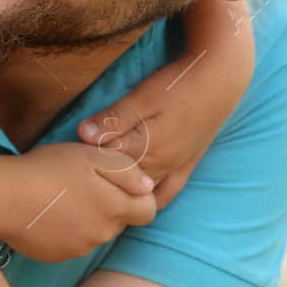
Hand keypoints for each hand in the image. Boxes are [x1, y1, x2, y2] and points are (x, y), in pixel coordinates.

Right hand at [0, 143, 155, 263]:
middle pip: (119, 222)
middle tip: (83, 184)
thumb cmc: (48, 169)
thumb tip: (148, 186)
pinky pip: (72, 243)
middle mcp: (102, 234)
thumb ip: (127, 170)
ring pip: (95, 232)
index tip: (120, 182)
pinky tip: (48, 212)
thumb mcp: (91, 156)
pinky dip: (66, 230)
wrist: (5, 197)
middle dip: (110, 205)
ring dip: (88, 218)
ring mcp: (79, 249)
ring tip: (62, 197)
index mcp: (114, 208)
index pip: (148, 211)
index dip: (140, 196)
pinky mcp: (57, 256)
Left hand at [75, 0, 252, 208]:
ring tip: (98, 196)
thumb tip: (82, 135)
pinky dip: (150, 202)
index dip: (83, 162)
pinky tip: (137, 206)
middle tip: (75, 178)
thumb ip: (114, 118)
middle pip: (120, 184)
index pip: (104, 166)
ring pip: (141, 193)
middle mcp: (159, 166)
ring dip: (121, 196)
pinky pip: (166, 194)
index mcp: (145, 149)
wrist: (222, 80)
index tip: (64, 157)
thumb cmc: (178, 84)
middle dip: (98, 183)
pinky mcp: (186, 165)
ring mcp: (174, 168)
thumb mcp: (143, 96)